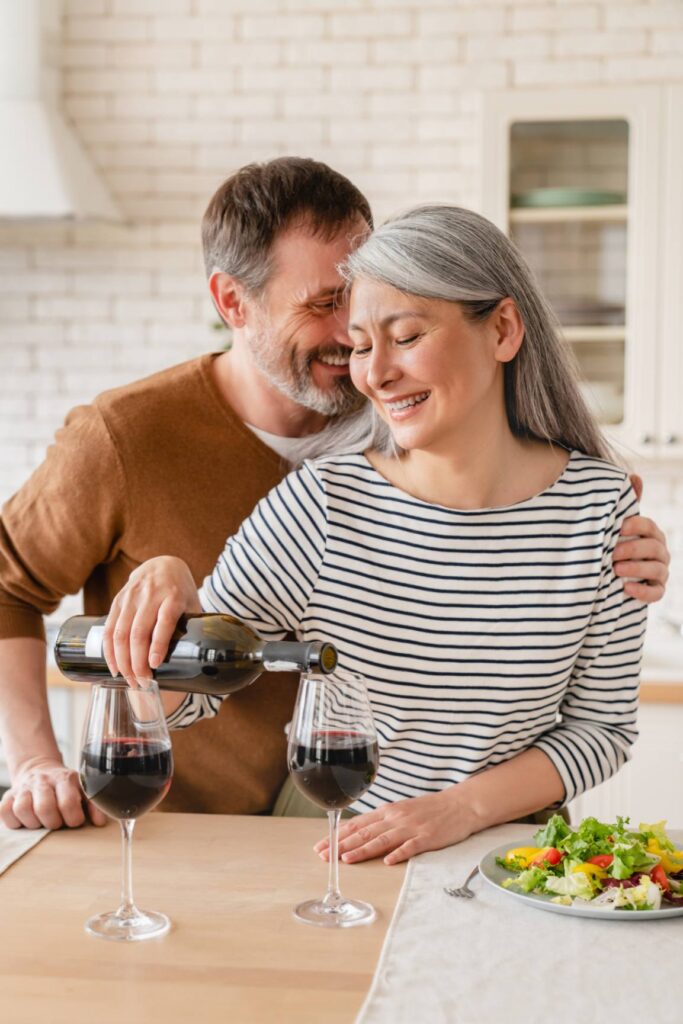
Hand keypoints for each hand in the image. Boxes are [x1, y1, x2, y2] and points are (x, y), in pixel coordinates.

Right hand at [0, 758, 106, 829]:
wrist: (39, 769)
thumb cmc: (64, 787)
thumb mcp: (82, 790)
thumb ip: (94, 804)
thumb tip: (100, 822)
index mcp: (65, 779)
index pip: (68, 802)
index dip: (73, 818)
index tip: (74, 821)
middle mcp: (43, 781)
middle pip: (44, 808)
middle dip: (53, 823)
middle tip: (57, 823)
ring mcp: (23, 788)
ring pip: (22, 809)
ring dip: (33, 822)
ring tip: (41, 821)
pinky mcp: (8, 796)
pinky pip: (5, 812)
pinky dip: (14, 821)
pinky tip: (25, 819)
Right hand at [102, 556, 199, 686]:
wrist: (163, 564)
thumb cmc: (181, 590)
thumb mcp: (191, 603)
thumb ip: (192, 627)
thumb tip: (200, 662)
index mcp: (173, 596)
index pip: (165, 621)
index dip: (158, 644)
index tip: (154, 665)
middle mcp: (150, 595)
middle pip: (139, 632)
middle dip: (137, 662)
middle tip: (142, 682)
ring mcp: (131, 597)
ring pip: (120, 632)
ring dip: (122, 660)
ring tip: (129, 680)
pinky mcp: (118, 600)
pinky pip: (109, 628)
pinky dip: (109, 650)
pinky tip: (114, 666)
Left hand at [313, 789, 474, 865]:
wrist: (460, 804)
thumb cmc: (429, 810)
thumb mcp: (401, 811)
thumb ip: (382, 821)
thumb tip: (359, 833)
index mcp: (388, 811)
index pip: (357, 824)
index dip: (337, 836)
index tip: (320, 846)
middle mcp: (396, 818)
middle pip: (365, 832)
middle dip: (342, 844)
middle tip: (323, 856)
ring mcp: (412, 827)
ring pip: (383, 839)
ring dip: (363, 850)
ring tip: (346, 859)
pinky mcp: (428, 837)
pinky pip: (411, 846)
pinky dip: (398, 853)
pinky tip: (388, 861)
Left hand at [614, 476, 669, 603]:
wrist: (609, 574)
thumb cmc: (616, 544)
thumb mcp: (620, 526)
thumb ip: (627, 505)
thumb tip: (635, 475)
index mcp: (652, 534)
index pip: (650, 527)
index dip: (636, 526)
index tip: (619, 527)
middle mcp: (660, 553)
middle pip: (654, 549)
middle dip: (633, 549)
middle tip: (612, 552)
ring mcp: (660, 573)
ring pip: (656, 570)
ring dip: (636, 569)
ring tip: (615, 569)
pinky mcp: (656, 591)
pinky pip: (656, 593)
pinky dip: (643, 592)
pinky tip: (626, 588)